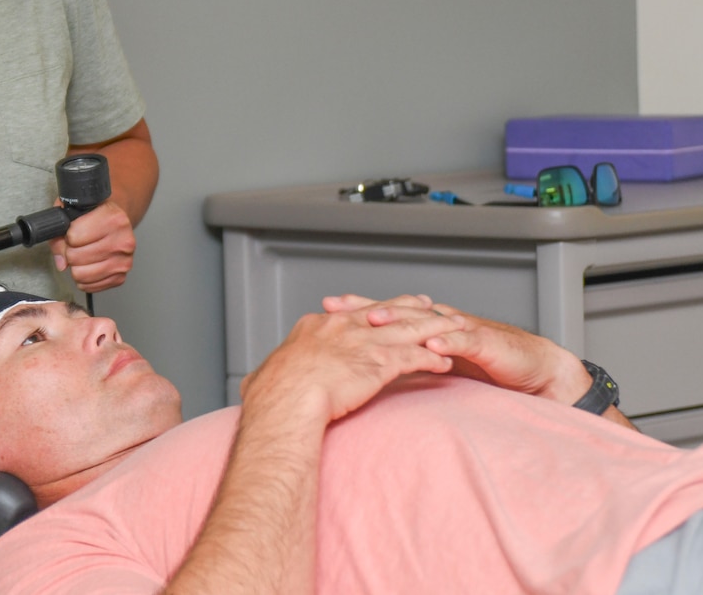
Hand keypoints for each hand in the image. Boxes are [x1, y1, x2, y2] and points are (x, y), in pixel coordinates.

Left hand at [48, 200, 134, 292]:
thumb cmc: (95, 216)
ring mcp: (123, 261)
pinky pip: (89, 286)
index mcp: (113, 219)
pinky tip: (89, 265)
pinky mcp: (120, 277)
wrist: (115, 223)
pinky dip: (84, 278)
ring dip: (77, 266)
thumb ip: (60, 234)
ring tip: (83, 254)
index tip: (74, 231)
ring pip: (81, 275)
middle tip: (78, 245)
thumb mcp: (73, 212)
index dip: (68, 235)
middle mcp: (123, 240)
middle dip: (71, 252)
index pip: (74, 236)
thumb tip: (61, 262)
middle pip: (76, 257)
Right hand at [242, 300, 462, 423]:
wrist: (286, 400)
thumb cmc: (273, 394)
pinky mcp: (381, 364)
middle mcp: (344, 328)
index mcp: (318, 326)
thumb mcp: (265, 376)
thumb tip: (253, 384)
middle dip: (409, 307)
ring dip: (431, 329)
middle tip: (426, 303)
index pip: (352, 313)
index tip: (383, 309)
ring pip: (407, 330)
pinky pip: (415, 358)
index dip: (372, 309)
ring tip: (449, 328)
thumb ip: (266, 376)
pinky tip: (444, 364)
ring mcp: (364, 343)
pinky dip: (432, 360)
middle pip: (385, 312)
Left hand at [323, 293, 588, 403]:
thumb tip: (371, 373)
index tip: (325, 308)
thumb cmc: (486, 366)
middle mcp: (440, 322)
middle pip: (398, 310)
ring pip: (426, 320)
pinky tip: (430, 344)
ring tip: (374, 320)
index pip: (387, 314)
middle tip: (338, 306)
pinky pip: (463, 340)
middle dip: (366, 308)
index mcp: (427, 327)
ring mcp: (462, 329)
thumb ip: (410, 363)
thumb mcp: (439, 365)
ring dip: (400, 319)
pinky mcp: (485, 342)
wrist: (532, 369)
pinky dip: (446, 341)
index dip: (357, 309)